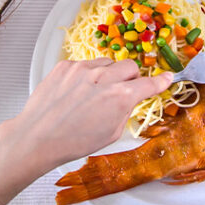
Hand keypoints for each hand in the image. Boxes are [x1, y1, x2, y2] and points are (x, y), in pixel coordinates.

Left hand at [8, 59, 173, 174]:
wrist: (37, 137)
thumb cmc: (73, 141)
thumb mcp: (110, 133)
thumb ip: (125, 110)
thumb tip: (131, 98)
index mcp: (119, 97)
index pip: (148, 83)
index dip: (160, 81)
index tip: (166, 77)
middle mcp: (103, 77)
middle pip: (130, 67)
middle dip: (131, 78)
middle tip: (122, 91)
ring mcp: (82, 68)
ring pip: (107, 63)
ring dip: (108, 75)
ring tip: (94, 94)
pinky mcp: (65, 66)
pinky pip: (85, 64)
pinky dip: (87, 75)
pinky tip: (77, 92)